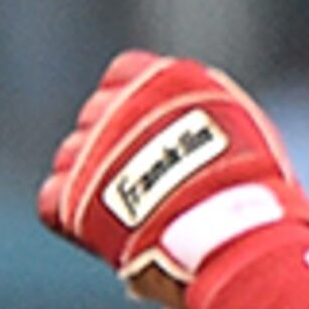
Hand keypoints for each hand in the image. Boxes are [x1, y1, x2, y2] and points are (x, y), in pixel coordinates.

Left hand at [37, 51, 308, 308]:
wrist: (234, 236)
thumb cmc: (257, 188)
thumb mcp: (245, 130)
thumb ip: (208, 112)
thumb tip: (196, 117)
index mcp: (162, 79)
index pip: (124, 72)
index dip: (134, 100)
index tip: (155, 129)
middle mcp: (117, 106)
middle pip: (96, 114)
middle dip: (113, 142)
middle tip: (148, 178)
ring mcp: (90, 151)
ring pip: (73, 156)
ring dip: (93, 178)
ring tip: (133, 210)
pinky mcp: (70, 198)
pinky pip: (51, 200)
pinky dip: (71, 214)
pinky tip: (104, 230)